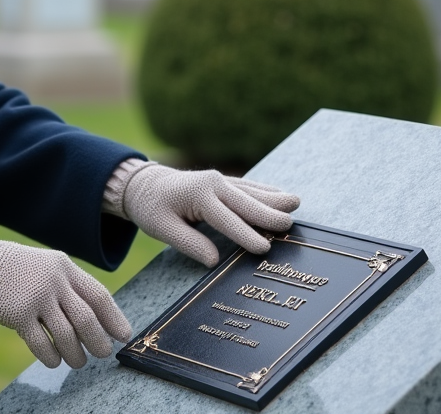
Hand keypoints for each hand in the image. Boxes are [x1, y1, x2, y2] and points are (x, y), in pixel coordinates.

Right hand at [0, 238, 131, 368]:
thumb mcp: (47, 266)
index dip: (114, 318)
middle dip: (98, 341)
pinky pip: (42, 343)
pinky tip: (54, 361)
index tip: (123, 334)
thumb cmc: (15, 269)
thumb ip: (68, 285)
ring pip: (67, 335)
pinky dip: (51, 357)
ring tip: (78, 362)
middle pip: (87, 319)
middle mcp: (54, 281)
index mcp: (65, 267)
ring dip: (76, 354)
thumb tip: (94, 316)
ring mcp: (36, 298)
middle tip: (103, 353)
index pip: (98, 295)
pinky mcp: (18, 315)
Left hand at [122, 163, 299, 266]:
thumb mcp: (162, 228)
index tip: (264, 249)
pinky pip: (248, 187)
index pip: (226, 219)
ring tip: (296, 203)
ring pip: (251, 191)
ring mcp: (219, 180)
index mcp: (199, 195)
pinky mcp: (222, 181)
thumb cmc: (152, 208)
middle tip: (290, 226)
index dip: (245, 235)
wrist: (144, 183)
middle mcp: (213, 184)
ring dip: (273, 198)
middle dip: (268, 213)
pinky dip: (265, 191)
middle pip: (245, 202)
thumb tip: (214, 261)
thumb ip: (189, 243)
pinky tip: (281, 196)